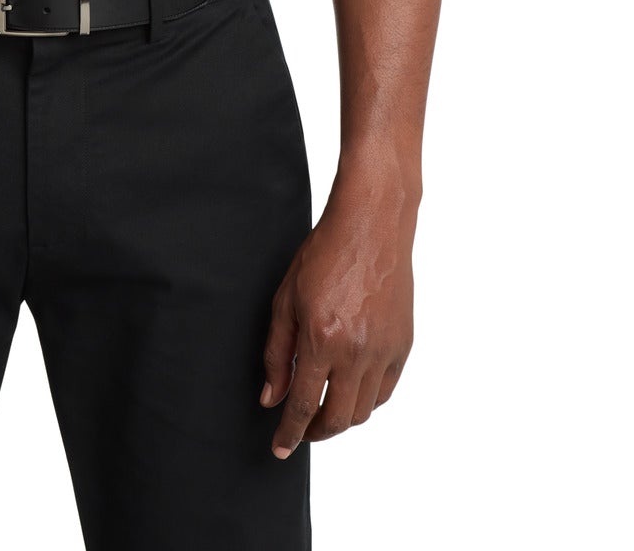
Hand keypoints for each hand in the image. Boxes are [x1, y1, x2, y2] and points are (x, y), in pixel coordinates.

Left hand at [259, 184, 415, 457]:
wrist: (371, 226)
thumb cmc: (324, 254)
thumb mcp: (286, 299)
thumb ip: (276, 353)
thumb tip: (271, 397)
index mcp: (322, 339)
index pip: (303, 404)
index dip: (290, 432)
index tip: (280, 448)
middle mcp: (356, 351)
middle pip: (338, 418)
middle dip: (316, 432)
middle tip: (302, 430)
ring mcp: (384, 351)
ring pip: (364, 410)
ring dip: (342, 419)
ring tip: (325, 410)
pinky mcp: (403, 345)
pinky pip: (385, 391)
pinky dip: (367, 400)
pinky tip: (351, 390)